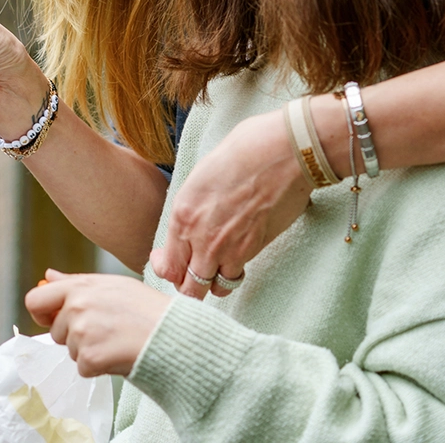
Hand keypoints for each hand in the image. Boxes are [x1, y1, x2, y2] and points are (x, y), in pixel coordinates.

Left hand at [24, 270, 170, 377]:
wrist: (172, 334)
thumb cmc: (145, 308)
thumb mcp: (110, 285)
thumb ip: (75, 282)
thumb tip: (48, 276)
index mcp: (78, 287)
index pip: (35, 301)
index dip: (42, 314)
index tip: (53, 320)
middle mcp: (75, 307)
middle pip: (56, 332)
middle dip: (73, 336)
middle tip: (102, 333)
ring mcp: (81, 332)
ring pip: (71, 351)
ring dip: (89, 352)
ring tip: (116, 341)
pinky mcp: (90, 357)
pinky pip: (83, 368)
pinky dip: (98, 368)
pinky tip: (118, 355)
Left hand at [150, 109, 311, 299]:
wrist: (278, 154)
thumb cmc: (240, 154)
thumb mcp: (200, 178)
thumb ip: (191, 208)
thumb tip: (191, 223)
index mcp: (182, 214)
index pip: (166, 265)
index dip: (166, 269)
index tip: (170, 261)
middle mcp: (199, 237)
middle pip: (187, 287)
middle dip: (186, 285)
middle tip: (191, 273)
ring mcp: (227, 248)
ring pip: (212, 289)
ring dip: (211, 283)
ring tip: (214, 271)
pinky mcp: (253, 251)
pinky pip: (235, 278)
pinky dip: (232, 277)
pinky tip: (234, 264)